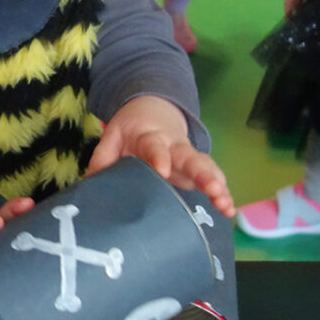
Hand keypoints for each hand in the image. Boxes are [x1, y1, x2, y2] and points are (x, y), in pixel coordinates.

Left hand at [85, 95, 234, 216]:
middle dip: (202, 174)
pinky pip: (212, 179)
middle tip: (213, 188)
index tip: (161, 169)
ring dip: (217, 186)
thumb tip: (91, 184)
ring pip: (206, 168)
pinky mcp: (196, 171)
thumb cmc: (131, 129)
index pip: (154, 147)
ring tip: (225, 204)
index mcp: (150, 137)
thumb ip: (103, 157)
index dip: (158, 157)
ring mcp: (188, 159)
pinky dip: (222, 193)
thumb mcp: (113, 136)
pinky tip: (229, 209)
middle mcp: (174, 148)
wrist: (155, 109)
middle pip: (190, 158)